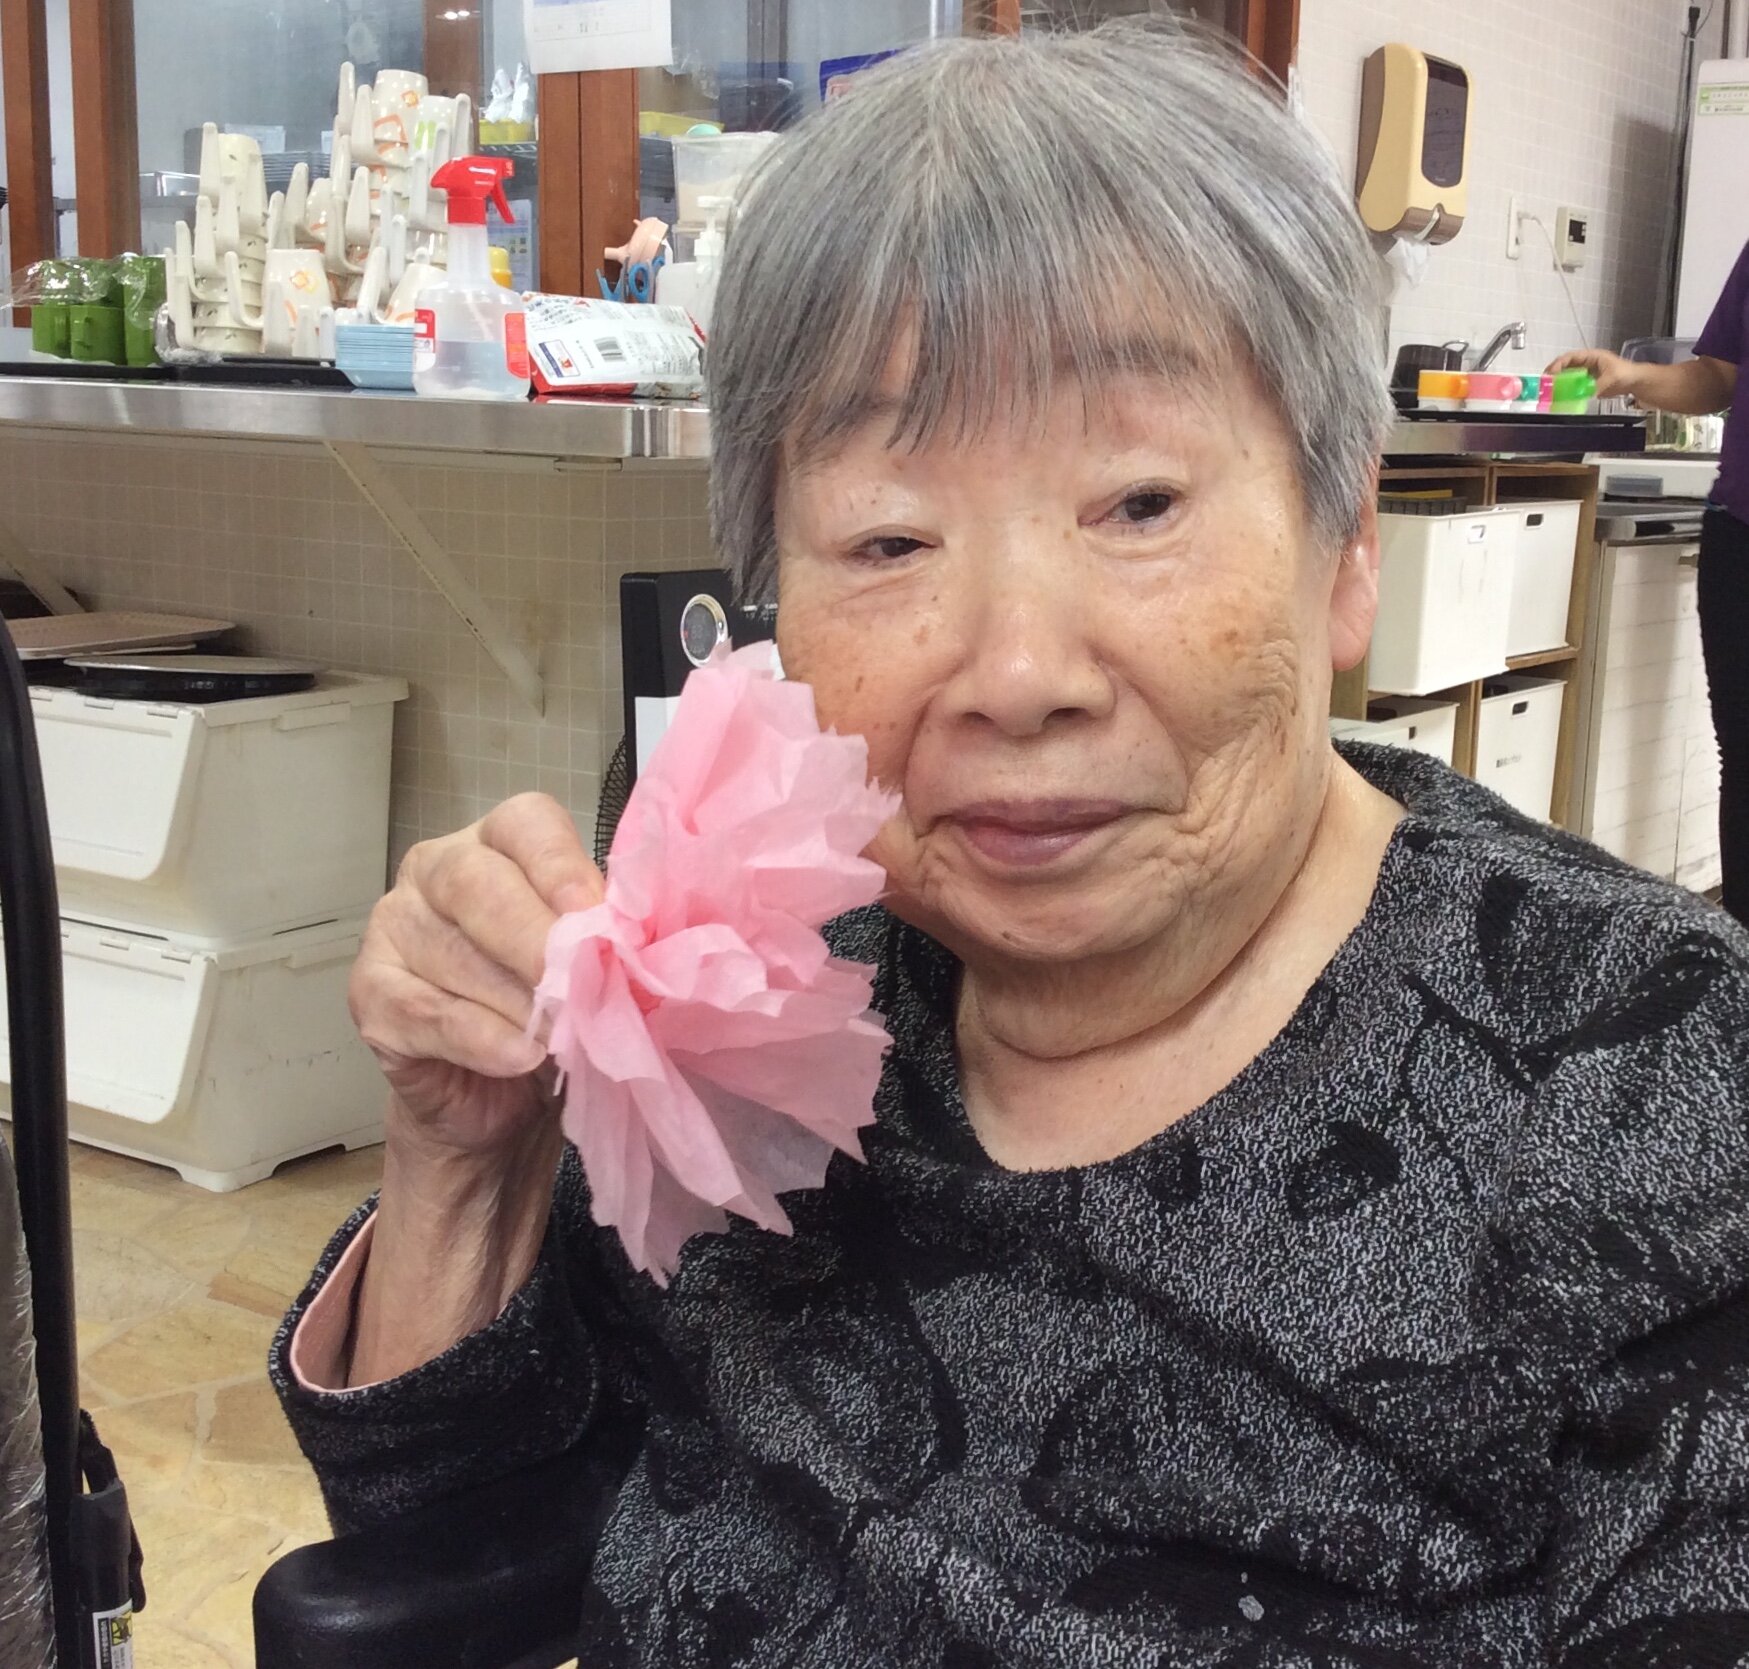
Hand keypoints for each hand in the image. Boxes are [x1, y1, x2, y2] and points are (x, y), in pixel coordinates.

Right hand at [350, 792, 602, 1169]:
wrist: (502, 1100)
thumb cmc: (550, 1011)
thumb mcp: (586, 964)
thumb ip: (596, 938)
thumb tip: (621, 940)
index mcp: (498, 844)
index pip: (525, 826)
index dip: (561, 867)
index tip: (596, 915)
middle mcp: (435, 870)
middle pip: (477, 884)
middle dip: (536, 939)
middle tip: (582, 985)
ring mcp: (393, 927)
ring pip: (452, 952)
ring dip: (519, 1001)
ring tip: (566, 1036)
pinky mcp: (369, 992)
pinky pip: (425, 1010)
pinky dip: (481, 1038)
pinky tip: (521, 1056)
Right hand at [1545, 348, 1642, 400]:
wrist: (1637, 381)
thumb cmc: (1627, 374)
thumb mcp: (1610, 381)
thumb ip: (1596, 388)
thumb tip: (1584, 395)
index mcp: (1593, 357)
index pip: (1571, 357)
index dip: (1559, 364)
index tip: (1551, 374)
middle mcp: (1588, 363)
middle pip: (1566, 365)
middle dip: (1554, 372)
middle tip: (1545, 382)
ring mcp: (1588, 372)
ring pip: (1568, 374)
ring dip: (1559, 381)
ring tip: (1550, 389)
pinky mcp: (1588, 381)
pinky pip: (1574, 384)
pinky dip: (1566, 388)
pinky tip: (1562, 395)